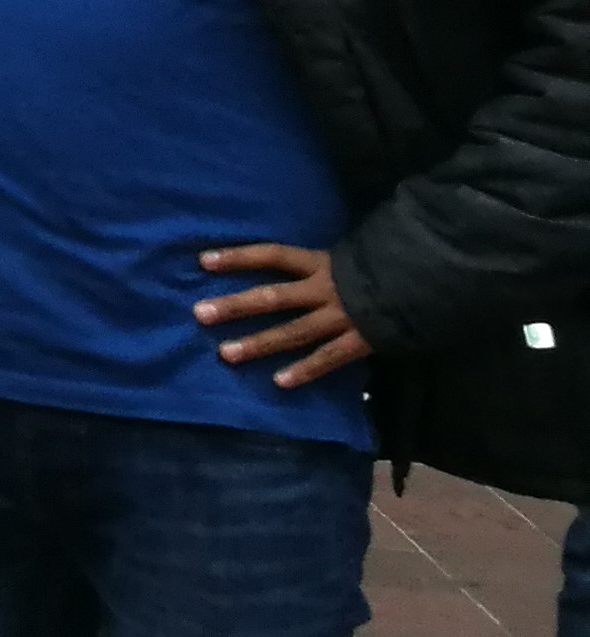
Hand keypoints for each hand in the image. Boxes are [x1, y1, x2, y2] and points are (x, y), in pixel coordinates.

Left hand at [197, 243, 373, 387]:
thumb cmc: (389, 265)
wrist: (436, 279)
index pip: (273, 255)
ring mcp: (343, 316)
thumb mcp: (354, 254)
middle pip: (273, 296)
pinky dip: (305, 370)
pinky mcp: (361, 340)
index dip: (239, 257)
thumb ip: (324, 260)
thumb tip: (291, 260)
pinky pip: (328, 358)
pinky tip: (279, 383)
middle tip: (199, 313)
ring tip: (225, 354)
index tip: (202, 260)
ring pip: (293, 331)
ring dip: (258, 343)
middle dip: (236, 305)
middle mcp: (327, 289)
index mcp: (323, 263)